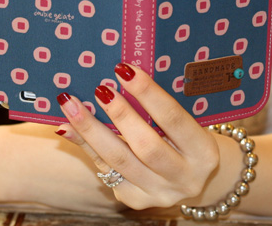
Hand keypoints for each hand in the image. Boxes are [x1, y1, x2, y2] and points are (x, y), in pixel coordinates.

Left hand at [56, 63, 220, 209]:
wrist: (191, 177)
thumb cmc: (183, 138)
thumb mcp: (183, 122)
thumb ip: (157, 107)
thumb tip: (122, 75)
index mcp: (203, 152)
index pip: (173, 118)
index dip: (148, 93)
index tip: (124, 70)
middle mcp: (184, 177)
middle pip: (146, 145)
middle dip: (119, 114)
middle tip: (99, 89)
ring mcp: (159, 193)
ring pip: (118, 161)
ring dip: (90, 130)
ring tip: (71, 105)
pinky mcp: (136, 200)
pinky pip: (104, 170)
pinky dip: (85, 146)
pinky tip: (68, 128)